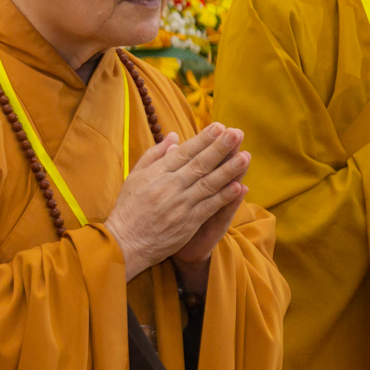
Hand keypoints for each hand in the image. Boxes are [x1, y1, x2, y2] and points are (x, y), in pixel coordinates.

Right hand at [106, 124, 250, 279]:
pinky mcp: (188, 223)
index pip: (184, 152)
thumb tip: (174, 137)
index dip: (203, 139)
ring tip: (245, 156)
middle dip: (220, 148)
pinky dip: (224, 196)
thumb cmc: (128, 208)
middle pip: (200, 164)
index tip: (219, 126)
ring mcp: (180, 205)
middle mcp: (170, 186)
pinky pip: (209, 206)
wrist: (124, 242)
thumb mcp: (135, 177)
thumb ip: (154, 155)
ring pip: (208, 184)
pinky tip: (239, 186)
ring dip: (229, 170)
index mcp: (157, 173)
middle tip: (237, 133)